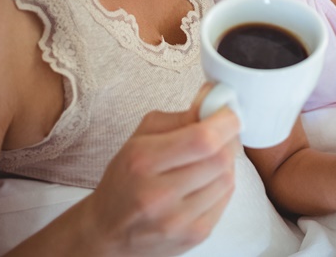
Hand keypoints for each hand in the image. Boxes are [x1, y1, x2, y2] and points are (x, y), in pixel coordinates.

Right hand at [78, 99, 240, 255]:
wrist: (107, 231)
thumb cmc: (125, 179)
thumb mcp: (140, 139)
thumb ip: (180, 117)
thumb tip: (214, 99)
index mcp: (142, 161)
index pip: (202, 138)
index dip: (225, 122)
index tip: (227, 113)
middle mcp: (158, 195)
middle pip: (220, 158)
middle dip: (227, 140)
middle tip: (219, 135)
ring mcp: (177, 220)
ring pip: (228, 178)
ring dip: (224, 164)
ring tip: (206, 162)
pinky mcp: (193, 237)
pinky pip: (226, 200)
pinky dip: (221, 186)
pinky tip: (204, 183)